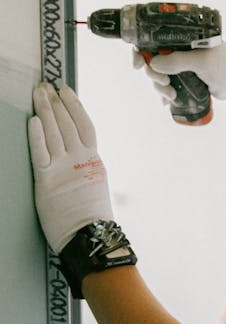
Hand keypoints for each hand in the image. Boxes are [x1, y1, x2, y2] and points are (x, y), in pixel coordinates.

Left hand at [28, 83, 113, 252]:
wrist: (91, 237)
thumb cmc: (91, 219)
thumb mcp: (94, 188)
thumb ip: (85, 171)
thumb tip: (80, 162)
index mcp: (93, 161)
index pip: (84, 125)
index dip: (74, 105)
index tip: (65, 90)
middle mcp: (80, 160)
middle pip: (67, 123)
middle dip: (55, 102)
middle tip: (46, 85)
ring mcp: (64, 169)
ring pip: (55, 133)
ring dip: (46, 110)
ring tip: (39, 92)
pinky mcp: (47, 181)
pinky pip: (41, 154)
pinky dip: (37, 137)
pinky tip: (34, 121)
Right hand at [132, 40, 225, 102]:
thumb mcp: (202, 62)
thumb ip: (178, 61)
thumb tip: (152, 63)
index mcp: (183, 35)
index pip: (153, 36)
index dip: (141, 48)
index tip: (138, 64)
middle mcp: (179, 46)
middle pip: (151, 57)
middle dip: (153, 73)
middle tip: (164, 84)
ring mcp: (180, 63)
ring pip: (158, 73)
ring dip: (159, 87)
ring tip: (172, 96)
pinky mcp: (183, 77)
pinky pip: (166, 84)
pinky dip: (165, 94)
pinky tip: (169, 102)